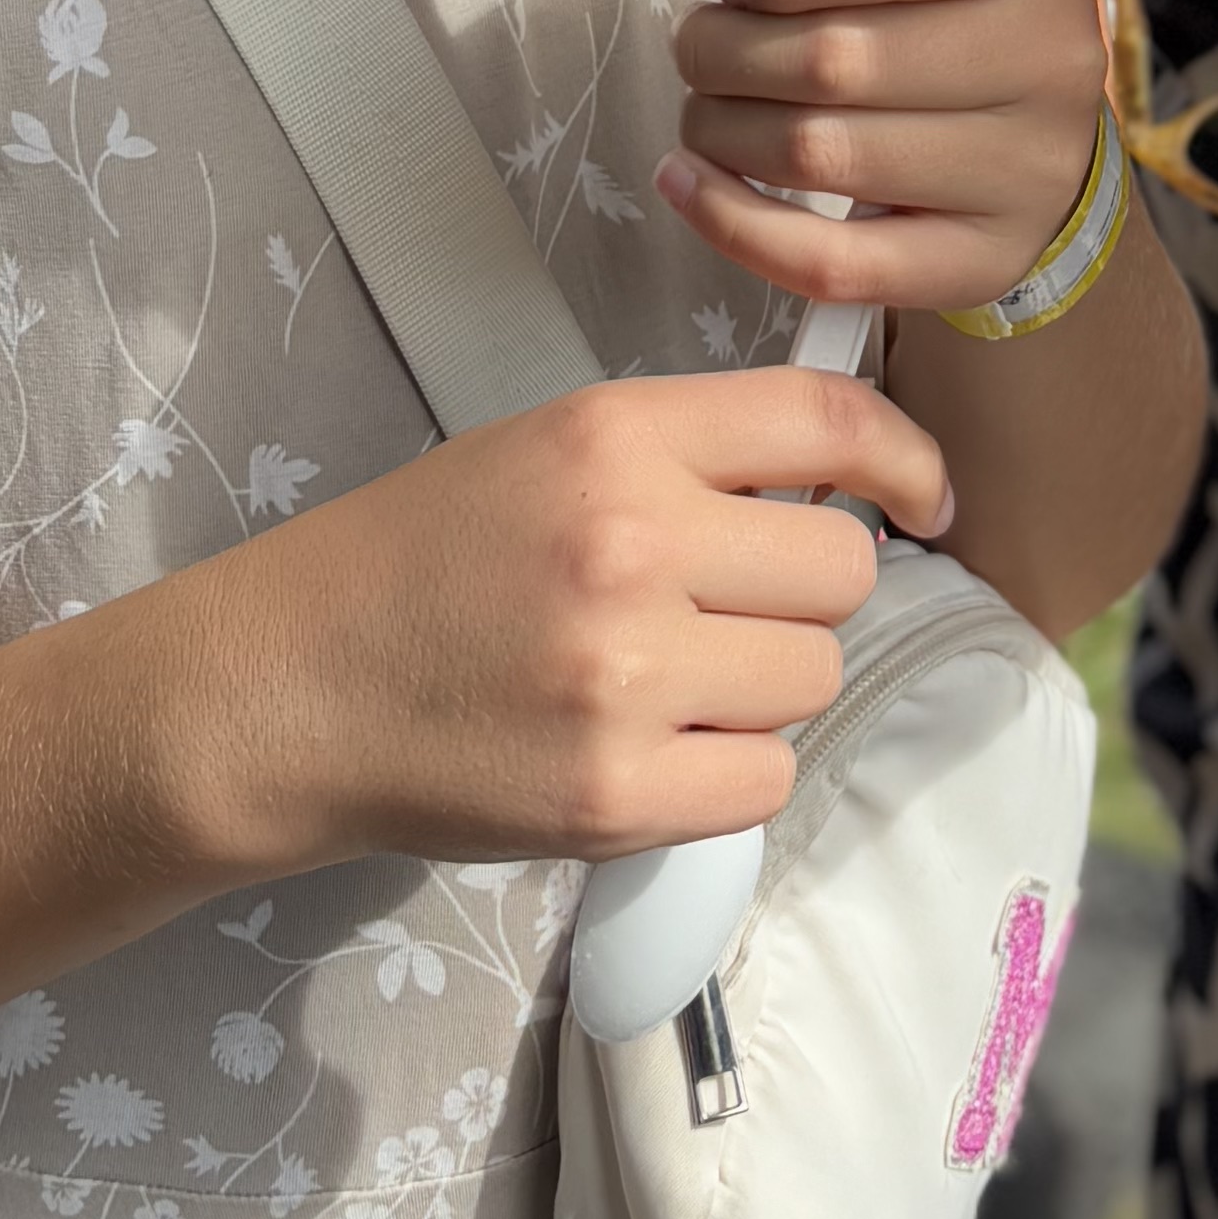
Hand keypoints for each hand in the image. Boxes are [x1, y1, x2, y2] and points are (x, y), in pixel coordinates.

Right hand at [227, 366, 953, 870]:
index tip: (925, 500)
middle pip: (841, 574)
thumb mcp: (552, 449)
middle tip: (724, 610)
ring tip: (666, 679)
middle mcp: (631, 545)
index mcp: (616, 436)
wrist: (292, 685)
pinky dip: (727, 770)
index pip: (828, 424)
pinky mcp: (613, 794)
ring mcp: (623, 678)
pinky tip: (654, 746)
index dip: (906, 462)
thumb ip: (692, 456)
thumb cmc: (424, 558)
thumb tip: (848, 490)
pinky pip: (762, 779)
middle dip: (802, 596)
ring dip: (763, 687)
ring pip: (810, 681)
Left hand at [622, 0, 1107, 317]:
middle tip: (698, 46)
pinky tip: (687, 183)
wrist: (1042, 123)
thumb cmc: (947, 2)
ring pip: (824, 158)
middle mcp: (1050, 57)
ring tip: (704, 108)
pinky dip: (735, 226)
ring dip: (722, 131)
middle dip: (727, 52)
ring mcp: (1026, 171)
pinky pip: (836, 265)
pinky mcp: (985, 261)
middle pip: (841, 61)